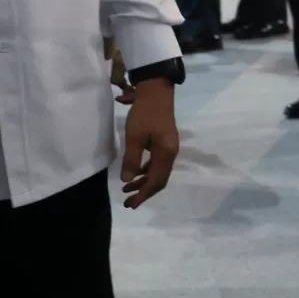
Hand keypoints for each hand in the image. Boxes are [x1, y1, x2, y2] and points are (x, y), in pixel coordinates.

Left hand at [118, 79, 178, 208]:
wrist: (156, 92)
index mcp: (166, 153)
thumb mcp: (134, 136)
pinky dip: (146, 172)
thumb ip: (132, 159)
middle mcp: (171, 153)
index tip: (130, 204)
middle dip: (144, 192)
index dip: (143, 194)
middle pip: (160, 179)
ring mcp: (169, 148)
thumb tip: (127, 180)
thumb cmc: (144, 114)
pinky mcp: (165, 143)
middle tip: (128, 202)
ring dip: (144, 182)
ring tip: (127, 190)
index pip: (156, 181)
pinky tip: (135, 174)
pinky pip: (157, 163)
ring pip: (158, 172)